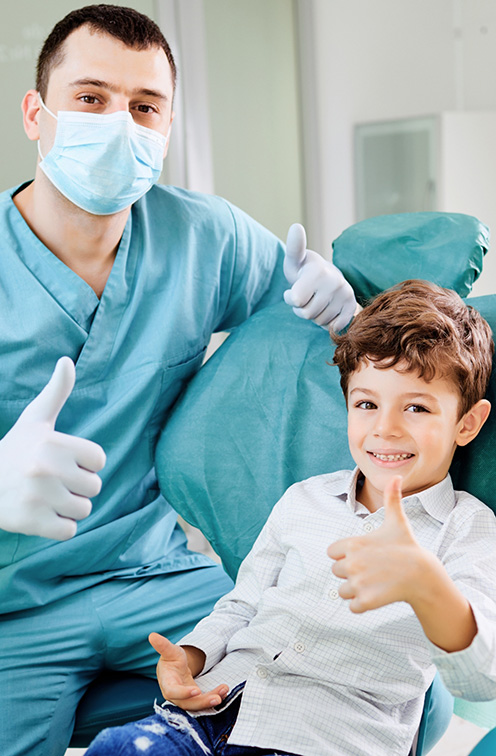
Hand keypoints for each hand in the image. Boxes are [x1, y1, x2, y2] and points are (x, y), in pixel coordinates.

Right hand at [0, 357, 105, 539]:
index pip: (99, 460)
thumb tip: (67, 361)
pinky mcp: (33, 523)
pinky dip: (58, 527)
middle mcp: (47, 469)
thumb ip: (56, 392)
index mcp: (54, 443)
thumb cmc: (15, 451)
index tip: (62, 461)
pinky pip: (69, 531)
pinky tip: (41, 514)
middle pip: (94, 487)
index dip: (84, 463)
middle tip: (52, 481)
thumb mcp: (35, 420)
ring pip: (84, 510)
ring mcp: (39, 497)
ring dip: (68, 508)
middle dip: (77, 487)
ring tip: (46, 497)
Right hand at [149, 632, 228, 710]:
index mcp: (167, 683)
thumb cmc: (171, 659)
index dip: (183, 693)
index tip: (196, 691)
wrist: (175, 669)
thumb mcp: (169, 651)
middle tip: (217, 698)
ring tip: (223, 692)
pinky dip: (214, 698)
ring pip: (197, 705)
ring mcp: (185, 700)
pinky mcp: (193, 701)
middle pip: (187, 703)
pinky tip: (223, 692)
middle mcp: (175, 696)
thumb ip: (162, 645)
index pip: (173, 692)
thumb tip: (152, 636)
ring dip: (210, 701)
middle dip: (202, 702)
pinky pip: (203, 703)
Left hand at [283, 223, 356, 330]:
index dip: (290, 299)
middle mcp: (335, 281)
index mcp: (318, 271)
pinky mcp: (352, 305)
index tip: (293, 290)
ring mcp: (345, 294)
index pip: (296, 301)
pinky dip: (328, 323)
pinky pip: (334, 326)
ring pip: (320, 322)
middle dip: (301, 309)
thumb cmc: (304, 271)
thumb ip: (293, 247)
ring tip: (316, 301)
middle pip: (306, 314)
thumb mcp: (294, 260)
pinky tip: (327, 309)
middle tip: (305, 297)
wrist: (326, 277)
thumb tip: (295, 226)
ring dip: (314, 316)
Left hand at [327, 476, 426, 611]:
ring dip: (355, 590)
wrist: (423, 574)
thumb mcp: (397, 521)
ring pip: (342, 591)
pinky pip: (352, 606)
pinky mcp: (365, 601)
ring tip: (375, 583)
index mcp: (352, 544)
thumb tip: (396, 476)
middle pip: (336, 572)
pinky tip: (376, 595)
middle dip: (351, 573)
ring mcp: (358, 583)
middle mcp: (351, 563)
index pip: (332, 553)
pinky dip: (361, 605)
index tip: (364, 554)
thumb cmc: (407, 546)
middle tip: (373, 569)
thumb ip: (392, 498)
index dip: (345, 555)